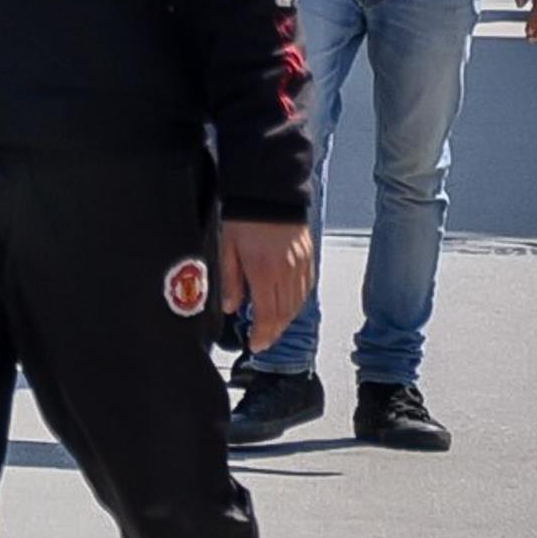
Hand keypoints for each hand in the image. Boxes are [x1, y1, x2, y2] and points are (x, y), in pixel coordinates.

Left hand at [219, 218, 312, 349]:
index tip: (256, 345)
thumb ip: (230, 280)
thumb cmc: (244, 217)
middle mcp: (286, 272)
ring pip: (297, 304)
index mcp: (264, 271)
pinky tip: (287, 306)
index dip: (262, 334)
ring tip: (272, 328)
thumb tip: (230, 306)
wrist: (269, 192)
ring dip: (285, 320)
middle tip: (263, 341)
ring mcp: (300, 266)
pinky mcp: (308, 259)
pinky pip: (305, 289)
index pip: (266, 314)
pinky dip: (297, 303)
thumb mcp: (227, 248)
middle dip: (273, 331)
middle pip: (284, 313)